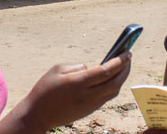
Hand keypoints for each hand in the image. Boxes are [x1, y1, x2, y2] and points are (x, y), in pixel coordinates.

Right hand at [15, 51, 131, 130]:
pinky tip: (113, 78)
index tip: (127, 52)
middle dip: (125, 69)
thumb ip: (78, 66)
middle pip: (115, 82)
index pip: (107, 71)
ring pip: (113, 91)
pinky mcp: (89, 111)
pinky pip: (107, 97)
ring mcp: (90, 105)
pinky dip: (113, 86)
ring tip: (123, 67)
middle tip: (129, 58)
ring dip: (121, 78)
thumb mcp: (57, 69)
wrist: (37, 115)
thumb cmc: (45, 89)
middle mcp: (87, 95)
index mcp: (78, 83)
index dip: (120, 61)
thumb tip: (92, 68)